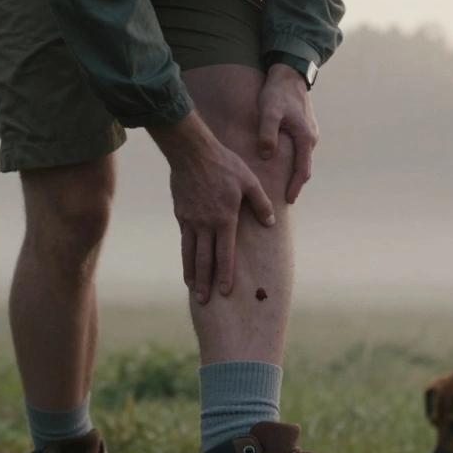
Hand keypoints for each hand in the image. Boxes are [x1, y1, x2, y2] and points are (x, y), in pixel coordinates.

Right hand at [149, 112, 275, 303]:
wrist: (191, 152)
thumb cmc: (224, 164)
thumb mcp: (249, 181)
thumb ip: (260, 204)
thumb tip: (271, 223)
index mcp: (225, 218)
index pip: (225, 254)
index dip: (226, 275)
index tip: (226, 291)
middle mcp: (205, 224)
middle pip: (205, 260)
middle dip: (205, 282)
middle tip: (204, 300)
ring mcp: (190, 220)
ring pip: (190, 253)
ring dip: (191, 272)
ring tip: (193, 288)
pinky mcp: (181, 214)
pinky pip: (184, 239)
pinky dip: (186, 254)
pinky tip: (188, 263)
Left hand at [258, 63, 318, 203]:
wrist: (289, 73)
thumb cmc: (278, 93)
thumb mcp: (269, 112)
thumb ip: (267, 134)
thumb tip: (267, 156)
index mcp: (305, 138)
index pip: (302, 170)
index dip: (295, 187)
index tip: (289, 201)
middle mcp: (311, 137)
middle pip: (304, 167)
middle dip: (295, 183)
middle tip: (284, 198)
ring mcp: (310, 132)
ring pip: (302, 158)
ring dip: (295, 172)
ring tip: (282, 184)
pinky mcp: (304, 126)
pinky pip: (300, 150)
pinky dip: (294, 161)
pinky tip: (282, 164)